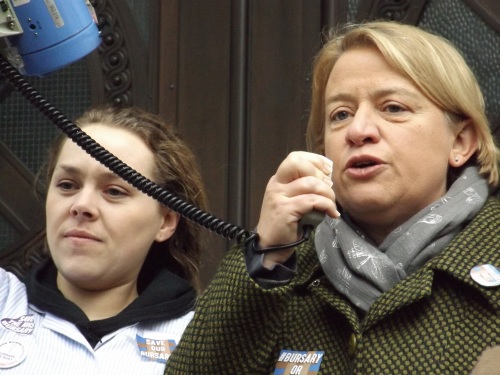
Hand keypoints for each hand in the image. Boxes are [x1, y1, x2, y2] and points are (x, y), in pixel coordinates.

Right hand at [255, 151, 339, 266]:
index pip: (295, 157)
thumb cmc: (286, 224)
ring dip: (328, 193)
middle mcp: (276, 185)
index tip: (327, 172)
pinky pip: (312, 201)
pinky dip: (327, 206)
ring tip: (332, 204)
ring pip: (310, 183)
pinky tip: (332, 213)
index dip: (315, 160)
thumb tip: (328, 178)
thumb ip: (304, 188)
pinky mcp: (285, 211)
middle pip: (298, 163)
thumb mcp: (292, 200)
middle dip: (320, 174)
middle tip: (329, 188)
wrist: (270, 247)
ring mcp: (278, 197)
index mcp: (278, 180)